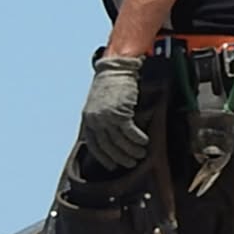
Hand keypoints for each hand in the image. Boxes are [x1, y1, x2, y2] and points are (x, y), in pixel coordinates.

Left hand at [81, 55, 149, 169]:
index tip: (113, 166)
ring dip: (132, 151)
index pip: (94, 145)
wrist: (116, 68)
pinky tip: (145, 143)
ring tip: (141, 155)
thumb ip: (103, 119)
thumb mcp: (100, 103)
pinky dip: (138, 140)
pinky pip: (130, 133)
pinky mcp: (120, 113)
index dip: (104, 158)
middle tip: (131, 164)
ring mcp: (107, 117)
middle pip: (108, 146)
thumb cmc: (110, 84)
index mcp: (88, 119)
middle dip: (121, 158)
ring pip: (120, 142)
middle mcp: (96, 120)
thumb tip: (112, 136)